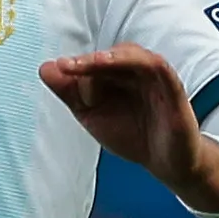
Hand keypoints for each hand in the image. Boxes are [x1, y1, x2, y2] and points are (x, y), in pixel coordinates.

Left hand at [39, 44, 218, 212]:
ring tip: (91, 63)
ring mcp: (155, 79)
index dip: (77, 67)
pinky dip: (141, 63)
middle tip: (67, 67)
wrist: (164, 161)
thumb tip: (45, 68)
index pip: (95, 62)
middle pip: (112, 56)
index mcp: (116, 76)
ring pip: (134, 57)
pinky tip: (123, 64)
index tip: (58, 70)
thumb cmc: (132, 133)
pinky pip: (159, 69)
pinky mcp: (172, 89)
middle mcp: (135, 72)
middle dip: (89, 61)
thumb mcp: (92, 114)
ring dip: (111, 57)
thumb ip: (71, 93)